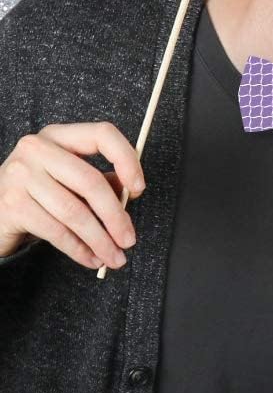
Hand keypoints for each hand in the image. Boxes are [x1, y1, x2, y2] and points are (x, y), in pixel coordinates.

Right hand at [0, 122, 143, 266]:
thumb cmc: (38, 192)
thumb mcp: (70, 179)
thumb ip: (101, 180)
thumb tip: (131, 192)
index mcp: (59, 135)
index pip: (102, 135)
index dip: (126, 160)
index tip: (139, 188)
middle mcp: (37, 149)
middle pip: (90, 181)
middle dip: (115, 216)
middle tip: (129, 239)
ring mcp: (20, 175)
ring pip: (74, 212)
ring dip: (100, 240)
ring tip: (114, 256)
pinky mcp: (12, 204)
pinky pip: (56, 231)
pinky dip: (79, 249)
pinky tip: (91, 258)